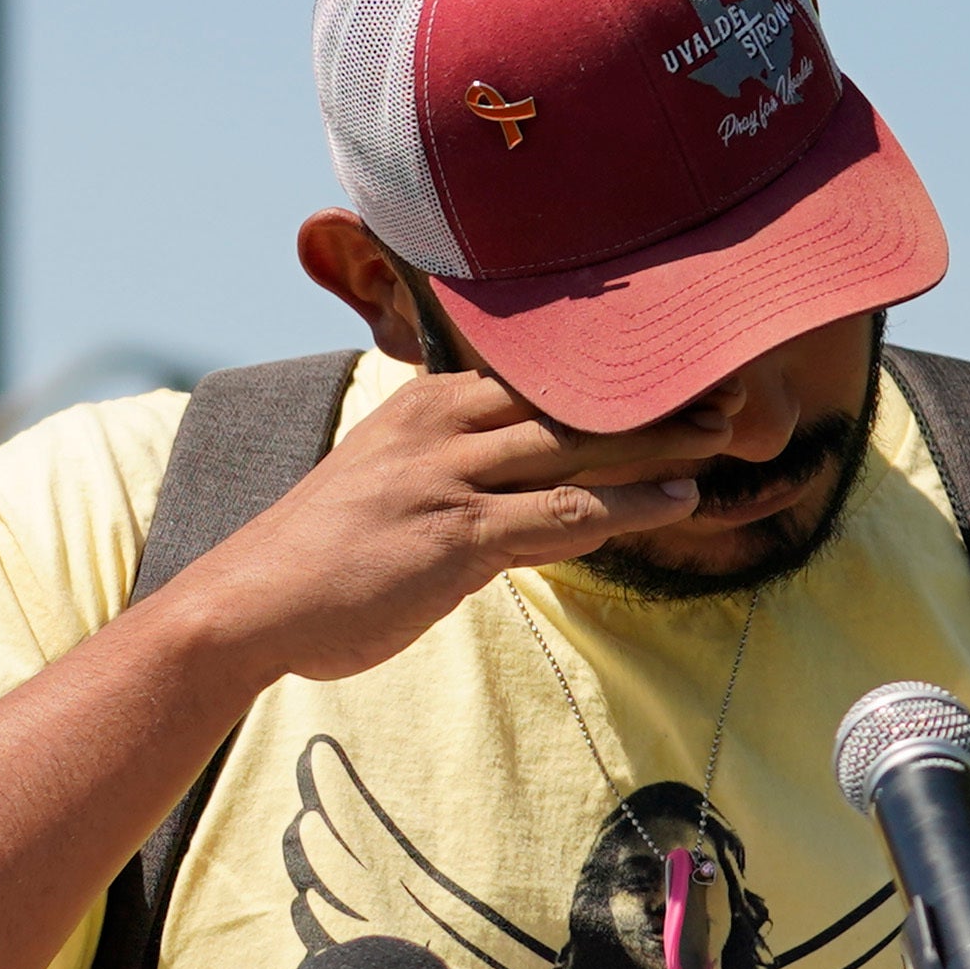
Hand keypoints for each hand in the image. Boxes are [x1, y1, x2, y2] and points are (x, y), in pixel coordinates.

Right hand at [159, 372, 728, 688]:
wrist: (247, 604)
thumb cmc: (313, 559)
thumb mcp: (379, 490)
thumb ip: (451, 481)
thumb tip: (523, 509)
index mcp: (421, 407)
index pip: (530, 376)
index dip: (603, 373)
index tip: (665, 364)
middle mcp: (438, 428)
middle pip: (566, 399)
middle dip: (649, 394)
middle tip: (722, 386)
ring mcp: (449, 479)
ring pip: (578, 448)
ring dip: (658, 444)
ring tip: (720, 437)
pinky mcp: (458, 536)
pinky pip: (565, 515)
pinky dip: (629, 508)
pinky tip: (677, 504)